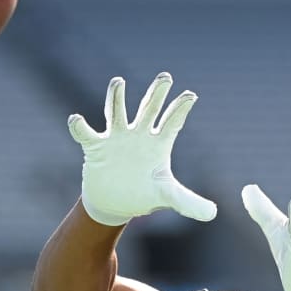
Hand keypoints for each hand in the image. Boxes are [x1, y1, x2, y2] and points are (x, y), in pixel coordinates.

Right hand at [68, 72, 216, 225]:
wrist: (114, 204)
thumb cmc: (144, 195)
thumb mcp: (167, 197)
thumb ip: (188, 202)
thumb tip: (213, 214)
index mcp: (158, 144)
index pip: (172, 123)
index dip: (180, 109)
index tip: (191, 95)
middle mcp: (138, 135)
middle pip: (148, 109)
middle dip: (156, 93)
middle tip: (166, 77)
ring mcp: (117, 138)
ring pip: (116, 112)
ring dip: (116, 97)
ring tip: (119, 82)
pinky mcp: (96, 147)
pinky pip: (86, 134)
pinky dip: (80, 127)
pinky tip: (77, 119)